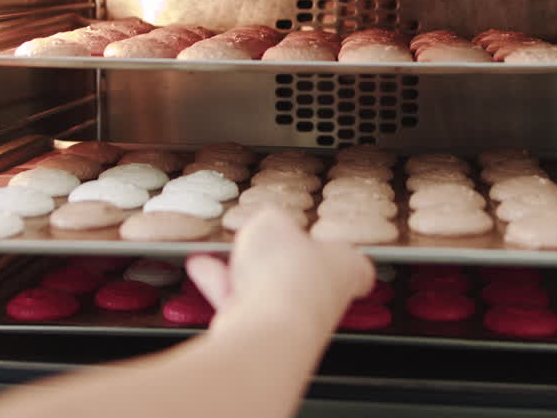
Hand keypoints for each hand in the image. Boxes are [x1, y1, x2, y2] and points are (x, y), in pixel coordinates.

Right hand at [186, 208, 373, 333]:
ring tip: (219, 251)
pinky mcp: (261, 335)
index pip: (356, 264)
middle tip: (258, 239)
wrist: (268, 329)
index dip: (340, 252)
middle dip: (276, 258)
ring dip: (240, 270)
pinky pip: (240, 303)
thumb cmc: (288, 275)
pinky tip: (200, 266)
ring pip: (265, 290)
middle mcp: (323, 298)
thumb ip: (270, 221)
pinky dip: (220, 284)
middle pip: (302, 275)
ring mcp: (292, 320)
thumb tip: (265, 224)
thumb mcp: (274, 222)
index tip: (329, 244)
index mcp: (345, 267)